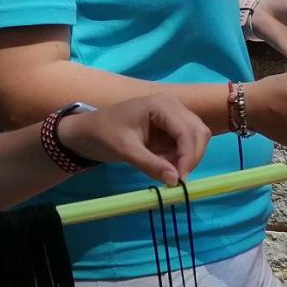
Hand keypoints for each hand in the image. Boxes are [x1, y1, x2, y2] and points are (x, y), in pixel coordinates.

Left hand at [63, 95, 210, 185]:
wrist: (87, 133)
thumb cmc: (102, 134)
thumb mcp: (125, 150)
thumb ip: (151, 164)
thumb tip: (176, 180)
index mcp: (162, 105)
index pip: (187, 131)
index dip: (189, 156)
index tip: (180, 180)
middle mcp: (173, 107)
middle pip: (199, 133)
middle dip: (192, 157)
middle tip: (178, 179)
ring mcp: (173, 117)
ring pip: (196, 139)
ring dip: (188, 158)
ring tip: (169, 172)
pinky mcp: (170, 130)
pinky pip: (186, 145)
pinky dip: (181, 158)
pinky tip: (165, 166)